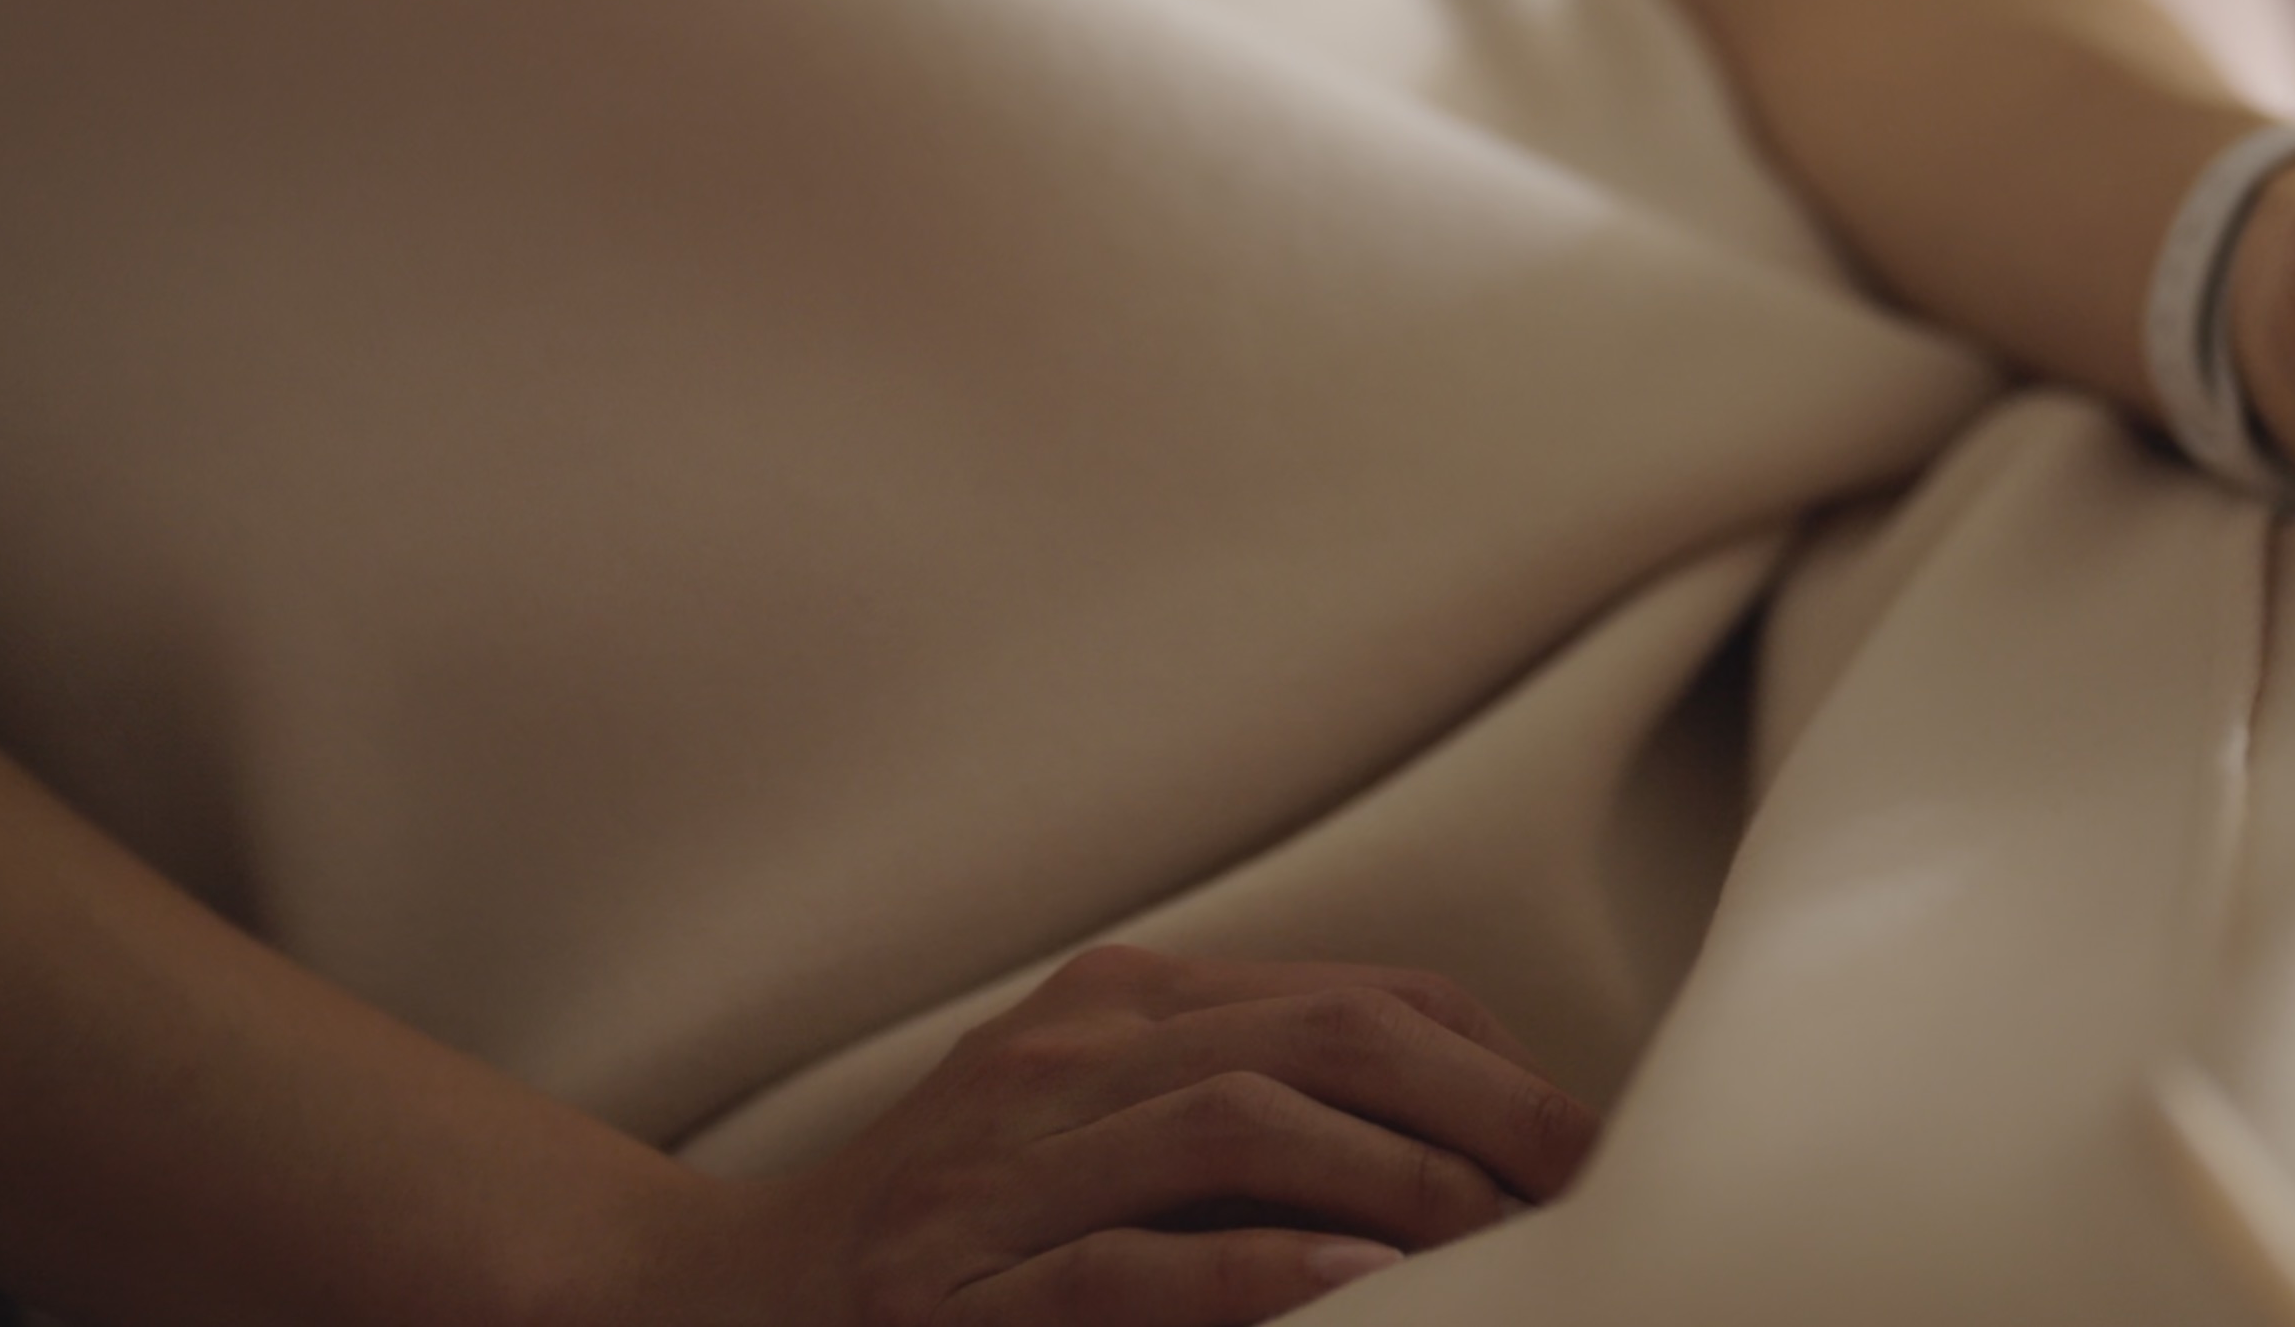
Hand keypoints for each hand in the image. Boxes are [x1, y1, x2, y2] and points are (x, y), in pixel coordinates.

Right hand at [600, 945, 1597, 1326]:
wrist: (708, 1302)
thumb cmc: (944, 1234)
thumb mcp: (1098, 1133)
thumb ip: (1246, 1118)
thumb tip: (1459, 1165)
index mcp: (1125, 1004)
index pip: (1365, 997)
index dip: (1497, 1066)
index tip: (1585, 1144)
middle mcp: (1071, 1054)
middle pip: (1332, 1038)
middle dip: (1485, 1110)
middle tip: (1586, 1186)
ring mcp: (1002, 1165)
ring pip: (1241, 1124)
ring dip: (1395, 1185)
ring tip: (1498, 1239)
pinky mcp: (949, 1283)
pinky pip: (1126, 1261)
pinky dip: (1255, 1273)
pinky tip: (1357, 1293)